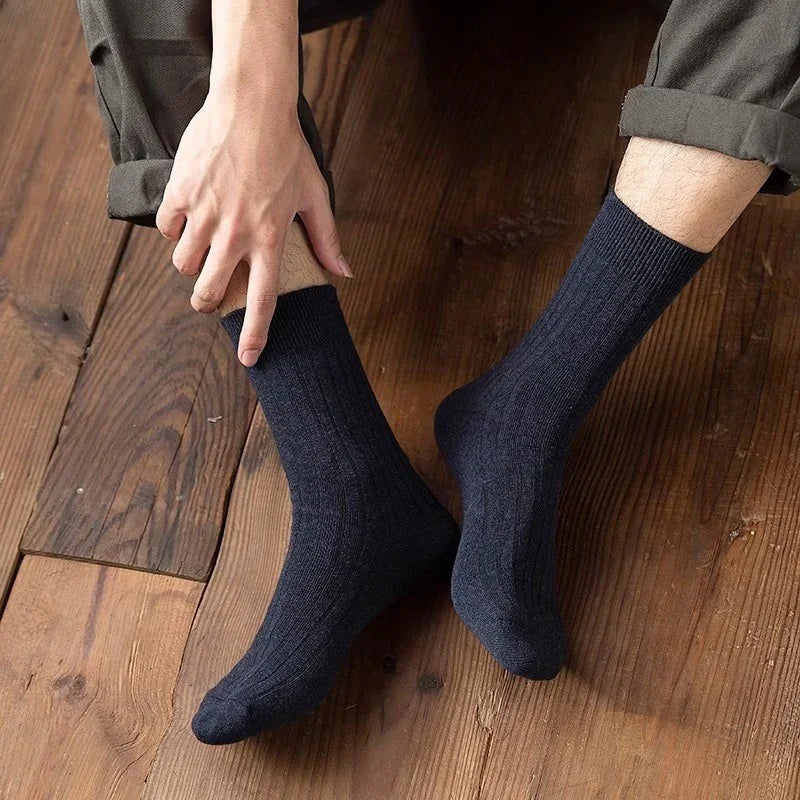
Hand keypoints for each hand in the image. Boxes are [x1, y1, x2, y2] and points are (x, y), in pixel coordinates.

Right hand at [156, 87, 350, 365]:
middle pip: (207, 291)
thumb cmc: (287, 151)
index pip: (263, 300)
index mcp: (270, 239)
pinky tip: (186, 217)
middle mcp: (235, 234)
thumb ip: (327, 238)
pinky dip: (173, 227)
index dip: (256, 334)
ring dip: (189, 264)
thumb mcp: (314, 195)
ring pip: (182, 263)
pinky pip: (166, 227)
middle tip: (205, 298)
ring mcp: (205, 214)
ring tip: (199, 251)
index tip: (249, 359)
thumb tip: (344, 273)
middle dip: (204, 302)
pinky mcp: (181, 192)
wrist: (252, 105)